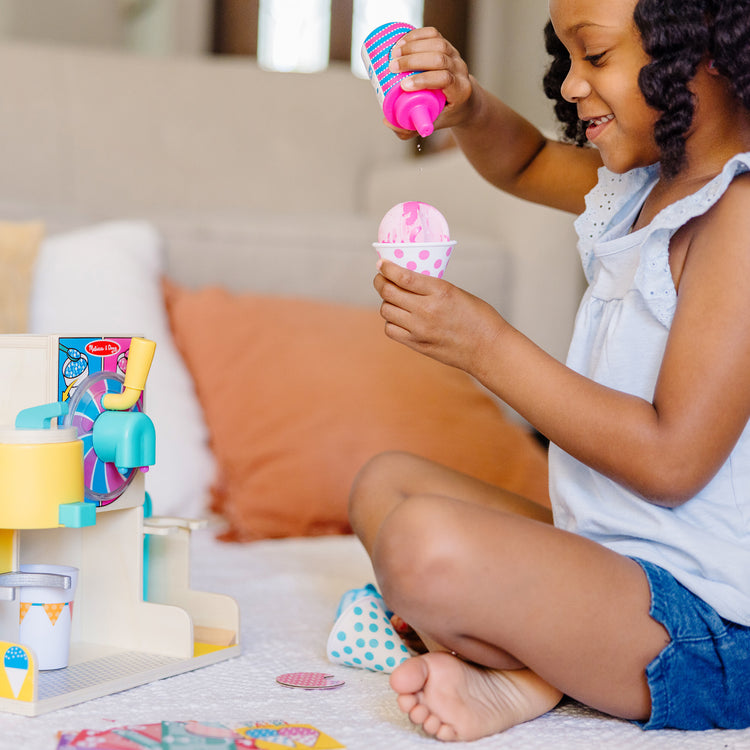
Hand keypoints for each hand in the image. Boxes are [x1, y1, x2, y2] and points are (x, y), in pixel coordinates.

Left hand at [374, 260, 505, 374]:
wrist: (488, 349)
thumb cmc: (479, 318)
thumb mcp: (457, 293)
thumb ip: (432, 288)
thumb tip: (407, 281)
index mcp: (441, 291)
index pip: (403, 276)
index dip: (387, 269)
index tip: (382, 264)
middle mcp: (427, 310)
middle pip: (389, 292)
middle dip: (380, 282)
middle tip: (381, 279)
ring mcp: (420, 329)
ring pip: (386, 310)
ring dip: (386, 302)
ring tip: (394, 300)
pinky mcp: (417, 344)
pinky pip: (391, 330)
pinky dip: (391, 322)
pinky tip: (399, 318)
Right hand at [386, 27, 475, 137]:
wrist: (464, 100)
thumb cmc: (445, 114)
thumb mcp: (430, 125)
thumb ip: (408, 129)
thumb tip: (387, 121)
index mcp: (460, 91)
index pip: (445, 80)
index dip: (424, 80)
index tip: (403, 85)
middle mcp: (460, 71)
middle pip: (439, 58)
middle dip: (413, 61)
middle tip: (392, 67)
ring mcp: (455, 56)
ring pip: (437, 43)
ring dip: (413, 46)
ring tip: (393, 53)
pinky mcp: (447, 46)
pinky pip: (434, 34)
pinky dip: (416, 35)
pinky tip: (401, 41)